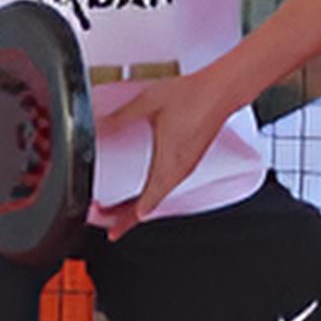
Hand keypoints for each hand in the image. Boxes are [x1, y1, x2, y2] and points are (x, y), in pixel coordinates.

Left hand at [85, 70, 234, 233]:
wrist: (221, 91)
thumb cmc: (194, 98)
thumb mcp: (147, 103)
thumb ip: (120, 116)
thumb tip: (99, 124)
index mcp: (168, 166)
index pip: (145, 206)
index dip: (125, 221)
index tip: (112, 230)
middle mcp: (179, 171)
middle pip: (150, 206)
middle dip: (126, 216)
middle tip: (107, 220)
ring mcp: (186, 166)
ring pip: (159, 196)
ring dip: (139, 203)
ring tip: (120, 206)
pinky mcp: (190, 158)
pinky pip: (168, 184)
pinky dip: (152, 191)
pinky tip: (144, 185)